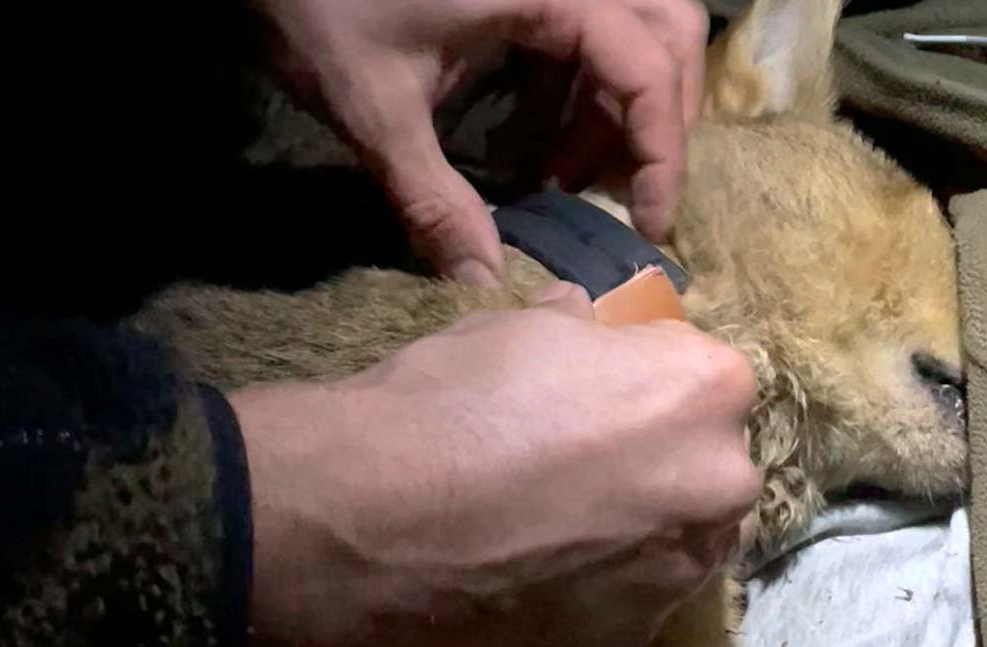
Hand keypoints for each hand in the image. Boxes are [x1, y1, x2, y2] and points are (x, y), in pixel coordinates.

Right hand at [231, 282, 758, 646]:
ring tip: (559, 525)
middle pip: (706, 462)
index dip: (648, 382)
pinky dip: (601, 581)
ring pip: (680, 536)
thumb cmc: (455, 399)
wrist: (373, 515)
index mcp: (706, 389)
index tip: (603, 395)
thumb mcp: (520, 327)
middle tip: (583, 463)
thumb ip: (580, 328)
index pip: (704, 376)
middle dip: (659, 457)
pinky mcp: (631, 637)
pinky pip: (633, 595)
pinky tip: (540, 570)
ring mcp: (682, 571)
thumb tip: (586, 319)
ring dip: (641, 524)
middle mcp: (720, 483)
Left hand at [254, 0, 707, 285]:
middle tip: (625, 196)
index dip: (660, 152)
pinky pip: (588, 31)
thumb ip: (430, 197)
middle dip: (658, 124)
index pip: (647, 69)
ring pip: (636, 30)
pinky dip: (582, 90)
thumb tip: (483, 280)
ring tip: (570, 178)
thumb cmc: (319, 7)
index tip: (647, 225)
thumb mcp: (375, 108)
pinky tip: (541, 144)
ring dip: (621, 107)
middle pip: (667, 38)